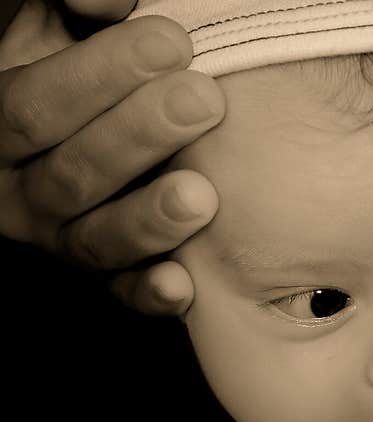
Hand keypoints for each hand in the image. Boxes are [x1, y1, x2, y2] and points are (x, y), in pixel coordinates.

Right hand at [0, 0, 224, 313]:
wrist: (100, 129)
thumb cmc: (85, 68)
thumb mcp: (56, 26)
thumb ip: (73, 7)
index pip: (33, 108)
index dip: (98, 77)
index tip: (172, 43)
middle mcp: (21, 193)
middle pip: (71, 175)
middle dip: (139, 136)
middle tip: (203, 100)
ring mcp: (63, 240)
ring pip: (95, 240)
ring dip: (148, 220)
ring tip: (200, 195)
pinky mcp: (106, 276)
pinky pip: (121, 293)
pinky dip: (149, 293)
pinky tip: (182, 287)